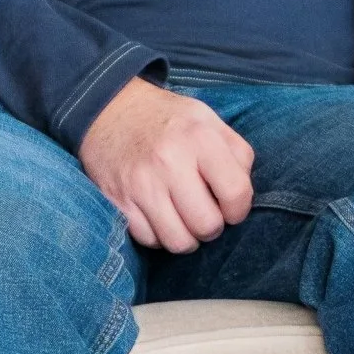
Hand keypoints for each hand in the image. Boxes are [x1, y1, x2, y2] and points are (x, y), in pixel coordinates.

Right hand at [79, 77, 255, 250]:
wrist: (109, 111)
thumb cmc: (167, 120)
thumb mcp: (208, 120)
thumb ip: (236, 153)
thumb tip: (243, 195)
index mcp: (199, 138)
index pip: (236, 193)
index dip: (239, 209)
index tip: (231, 206)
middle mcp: (169, 161)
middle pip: (207, 225)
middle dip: (212, 226)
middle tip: (205, 213)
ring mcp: (140, 184)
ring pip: (178, 242)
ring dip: (187, 237)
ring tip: (184, 219)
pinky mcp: (118, 201)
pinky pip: (149, 240)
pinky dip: (158, 236)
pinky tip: (160, 217)